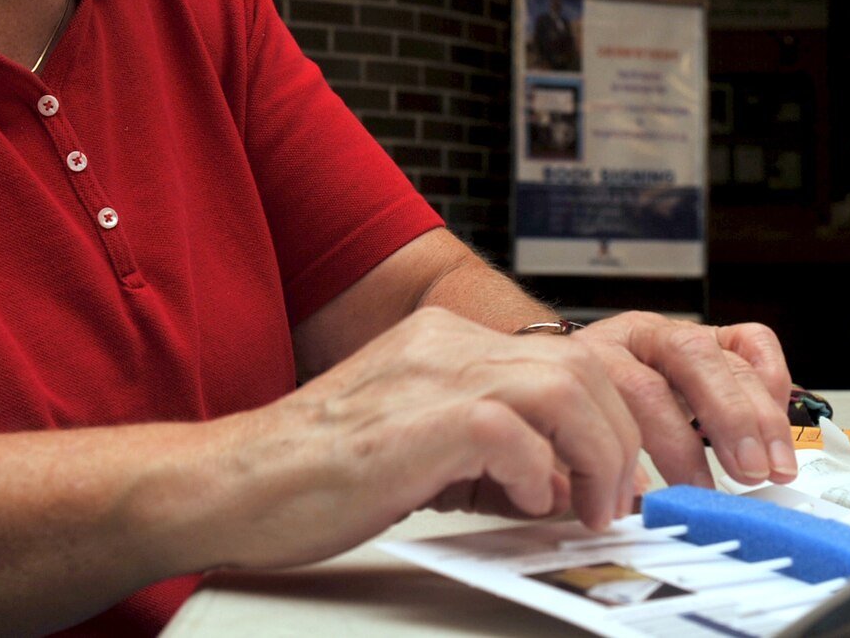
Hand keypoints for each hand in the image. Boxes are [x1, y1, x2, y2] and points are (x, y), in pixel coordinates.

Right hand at [205, 307, 640, 570]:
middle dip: (618, 438)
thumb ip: (487, 448)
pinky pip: (512, 431)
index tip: (613, 478)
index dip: (607, 420)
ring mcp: (429, 375)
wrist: (231, 485)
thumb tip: (561, 482)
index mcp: (440, 341)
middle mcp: (440, 343)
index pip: (563, 357)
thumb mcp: (417, 444)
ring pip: (564, 388)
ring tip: (587, 507)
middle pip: (580, 365)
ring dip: (597, 455)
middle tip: (616, 500)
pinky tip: (524, 502)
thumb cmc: (309, 478)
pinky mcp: (416, 420)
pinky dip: (536, 472)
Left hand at [569, 312, 794, 489]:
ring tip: (776, 466)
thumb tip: (630, 501)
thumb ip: (593, 463)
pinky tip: (776, 421)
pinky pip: (751, 341)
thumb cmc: (576, 413)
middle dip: (728, 418)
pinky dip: (772, 379)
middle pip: (689, 356)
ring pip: (726, 356)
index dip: (671, 446)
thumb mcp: (571, 437)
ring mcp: (679, 333)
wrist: (569, 372)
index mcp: (597, 355)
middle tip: (748, 472)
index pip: (638, 390)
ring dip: (761, 417)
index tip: (693, 493)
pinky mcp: (710, 336)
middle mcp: (639, 336)